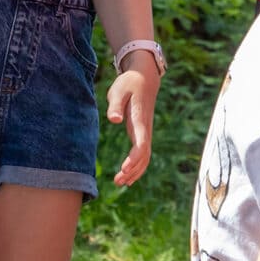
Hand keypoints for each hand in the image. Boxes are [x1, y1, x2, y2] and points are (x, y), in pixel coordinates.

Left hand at [106, 59, 159, 185]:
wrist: (144, 78)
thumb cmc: (129, 83)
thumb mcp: (118, 90)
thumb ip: (115, 105)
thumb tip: (114, 119)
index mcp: (139, 120)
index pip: (141, 145)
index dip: (133, 158)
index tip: (123, 168)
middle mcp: (145, 129)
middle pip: (144, 156)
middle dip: (132, 171)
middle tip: (117, 181)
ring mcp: (145, 132)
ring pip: (145, 158)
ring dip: (135, 171)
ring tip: (119, 182)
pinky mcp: (142, 133)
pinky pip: (143, 154)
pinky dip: (137, 167)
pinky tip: (128, 176)